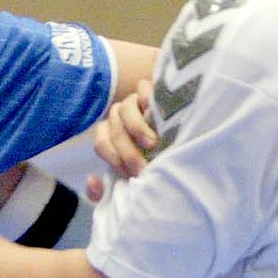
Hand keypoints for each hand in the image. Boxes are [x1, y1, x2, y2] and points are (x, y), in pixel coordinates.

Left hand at [87, 83, 156, 200]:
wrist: (186, 152)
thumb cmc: (155, 166)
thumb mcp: (132, 181)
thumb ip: (107, 190)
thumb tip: (92, 180)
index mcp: (111, 136)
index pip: (101, 143)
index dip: (113, 158)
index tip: (130, 175)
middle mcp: (121, 118)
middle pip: (114, 129)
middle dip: (127, 151)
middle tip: (143, 168)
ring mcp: (137, 103)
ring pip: (125, 108)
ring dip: (136, 128)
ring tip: (152, 143)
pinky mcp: (155, 93)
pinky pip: (143, 88)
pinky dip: (146, 96)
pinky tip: (152, 108)